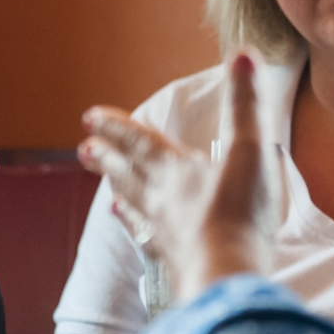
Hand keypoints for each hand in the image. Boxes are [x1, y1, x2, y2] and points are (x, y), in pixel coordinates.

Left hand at [78, 54, 274, 305]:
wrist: (228, 277)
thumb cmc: (239, 213)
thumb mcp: (250, 150)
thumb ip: (246, 105)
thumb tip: (242, 55)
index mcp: (173, 170)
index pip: (138, 140)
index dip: (115, 126)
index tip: (89, 117)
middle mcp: (159, 199)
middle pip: (127, 173)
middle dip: (107, 158)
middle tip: (83, 151)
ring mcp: (163, 233)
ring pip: (134, 205)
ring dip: (119, 190)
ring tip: (107, 188)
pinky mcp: (173, 262)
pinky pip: (148, 240)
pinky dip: (137, 230)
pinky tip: (134, 232)